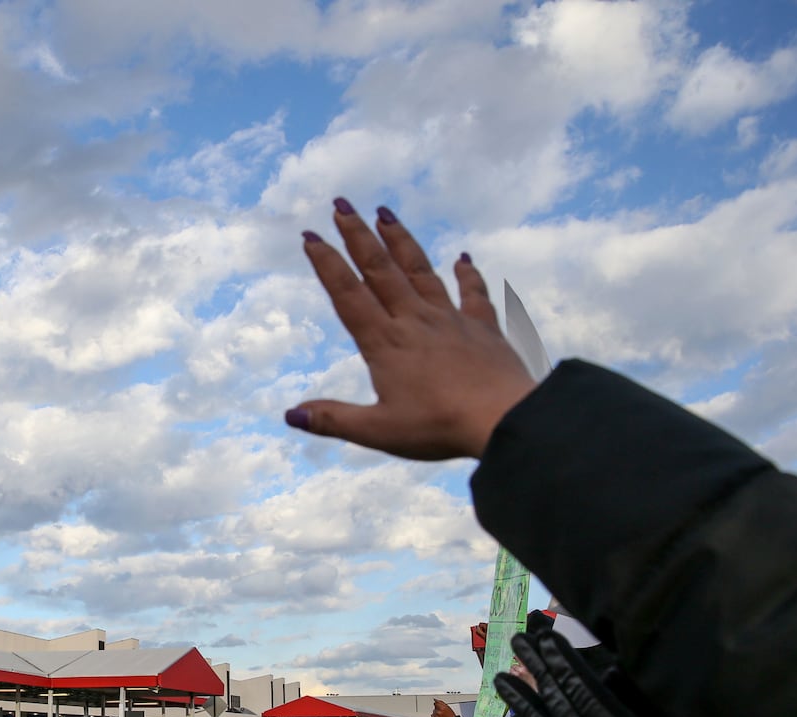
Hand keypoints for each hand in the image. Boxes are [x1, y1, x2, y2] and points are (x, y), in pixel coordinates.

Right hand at [286, 207, 535, 459]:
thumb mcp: (378, 431)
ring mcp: (450, 320)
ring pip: (420, 270)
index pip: (348, 295)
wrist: (505, 419)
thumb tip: (291, 414)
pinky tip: (463, 258)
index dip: (326, 264)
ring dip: (400, 240)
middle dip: (358, 234)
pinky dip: (467, 274)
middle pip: (380, 269)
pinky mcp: (483, 328)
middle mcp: (414, 321)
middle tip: (342, 204)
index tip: (310, 236)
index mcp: (385, 343)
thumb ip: (334, 419)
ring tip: (385, 212)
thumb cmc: (439, 428)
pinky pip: (472, 294)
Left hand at [431, 699, 456, 716]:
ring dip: (436, 712)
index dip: (436, 702)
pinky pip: (432, 715)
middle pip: (435, 706)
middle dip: (438, 707)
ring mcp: (436, 715)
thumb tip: (436, 700)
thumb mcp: (447, 707)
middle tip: (442, 710)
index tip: (436, 701)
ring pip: (434, 711)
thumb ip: (441, 703)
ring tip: (441, 714)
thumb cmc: (450, 715)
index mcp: (442, 707)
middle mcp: (439, 711)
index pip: (436, 702)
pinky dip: (435, 715)